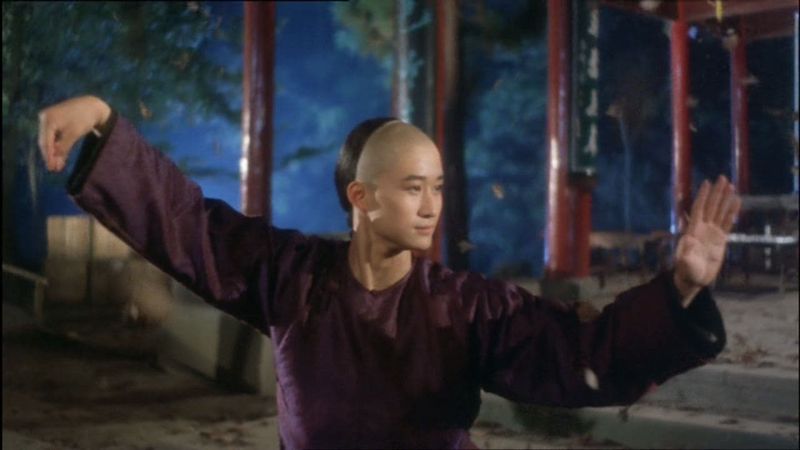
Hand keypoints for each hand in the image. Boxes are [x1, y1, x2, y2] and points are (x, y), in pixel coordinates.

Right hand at [38, 95, 110, 171]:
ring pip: (49, 139)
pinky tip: (59, 155)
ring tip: (57, 165)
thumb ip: (63, 147)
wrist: (92, 105)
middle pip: (45, 141)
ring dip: (53, 152)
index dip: (48, 156)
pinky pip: (53, 135)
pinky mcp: (54, 120)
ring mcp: (48, 118)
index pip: (46, 142)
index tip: (52, 168)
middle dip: (50, 156)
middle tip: (54, 169)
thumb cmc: (84, 118)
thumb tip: (55, 160)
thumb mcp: (74, 134)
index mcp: (48, 120)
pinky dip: (56, 145)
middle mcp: (45, 117)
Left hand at [674, 175, 741, 306]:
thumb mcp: (685, 265)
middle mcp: (702, 228)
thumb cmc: (687, 271)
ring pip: (719, 212)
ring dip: (725, 199)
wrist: (693, 279)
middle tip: (722, 177)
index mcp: (693, 230)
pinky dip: (732, 212)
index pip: (698, 209)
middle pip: (710, 206)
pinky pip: (728, 222)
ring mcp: (712, 233)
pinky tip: (737, 202)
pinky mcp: (720, 239)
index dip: (703, 196)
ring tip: (731, 185)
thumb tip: (685, 248)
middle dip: (716, 193)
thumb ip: (686, 256)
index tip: (707, 183)